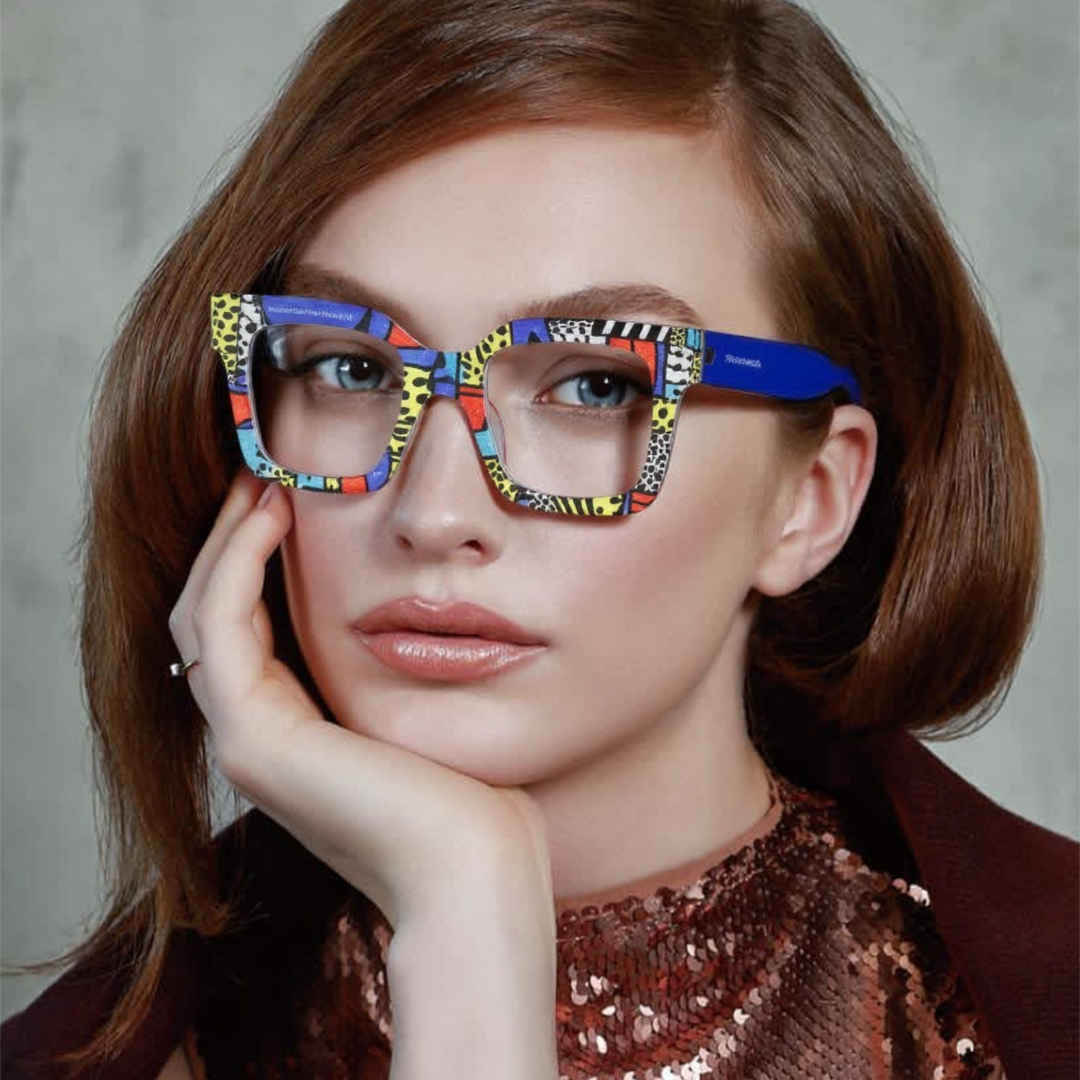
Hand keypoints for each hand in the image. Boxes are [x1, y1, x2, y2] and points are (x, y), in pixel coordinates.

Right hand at [167, 472, 553, 932]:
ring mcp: (244, 742)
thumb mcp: (422, 708)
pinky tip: (274, 514)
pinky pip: (219, 626)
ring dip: (229, 539)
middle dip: (235, 539)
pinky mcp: (251, 739)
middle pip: (214, 615)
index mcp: (294, 731)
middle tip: (263, 471)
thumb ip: (394, 664)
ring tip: (265, 479)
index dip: (257, 559)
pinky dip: (237, 562)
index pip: (247, 629)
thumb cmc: (473, 793)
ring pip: (203, 614)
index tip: (289, 493)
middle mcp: (256, 737)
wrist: (474, 867)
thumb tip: (416, 601)